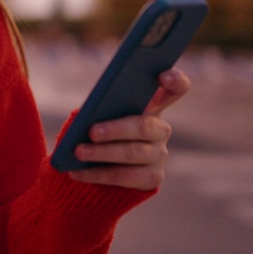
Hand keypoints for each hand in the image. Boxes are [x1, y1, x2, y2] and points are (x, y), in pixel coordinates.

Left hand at [67, 68, 190, 190]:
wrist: (102, 166)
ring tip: (78, 152)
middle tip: (92, 132)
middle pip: (143, 126)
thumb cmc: (100, 129)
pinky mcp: (153, 178)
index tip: (164, 75)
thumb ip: (102, 110)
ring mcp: (160, 155)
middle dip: (115, 129)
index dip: (175, 80)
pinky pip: (125, 177)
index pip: (176, 88)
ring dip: (102, 153)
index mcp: (152, 105)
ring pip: (133, 153)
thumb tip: (87, 119)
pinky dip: (97, 174)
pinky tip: (76, 172)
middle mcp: (161, 129)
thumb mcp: (101, 114)